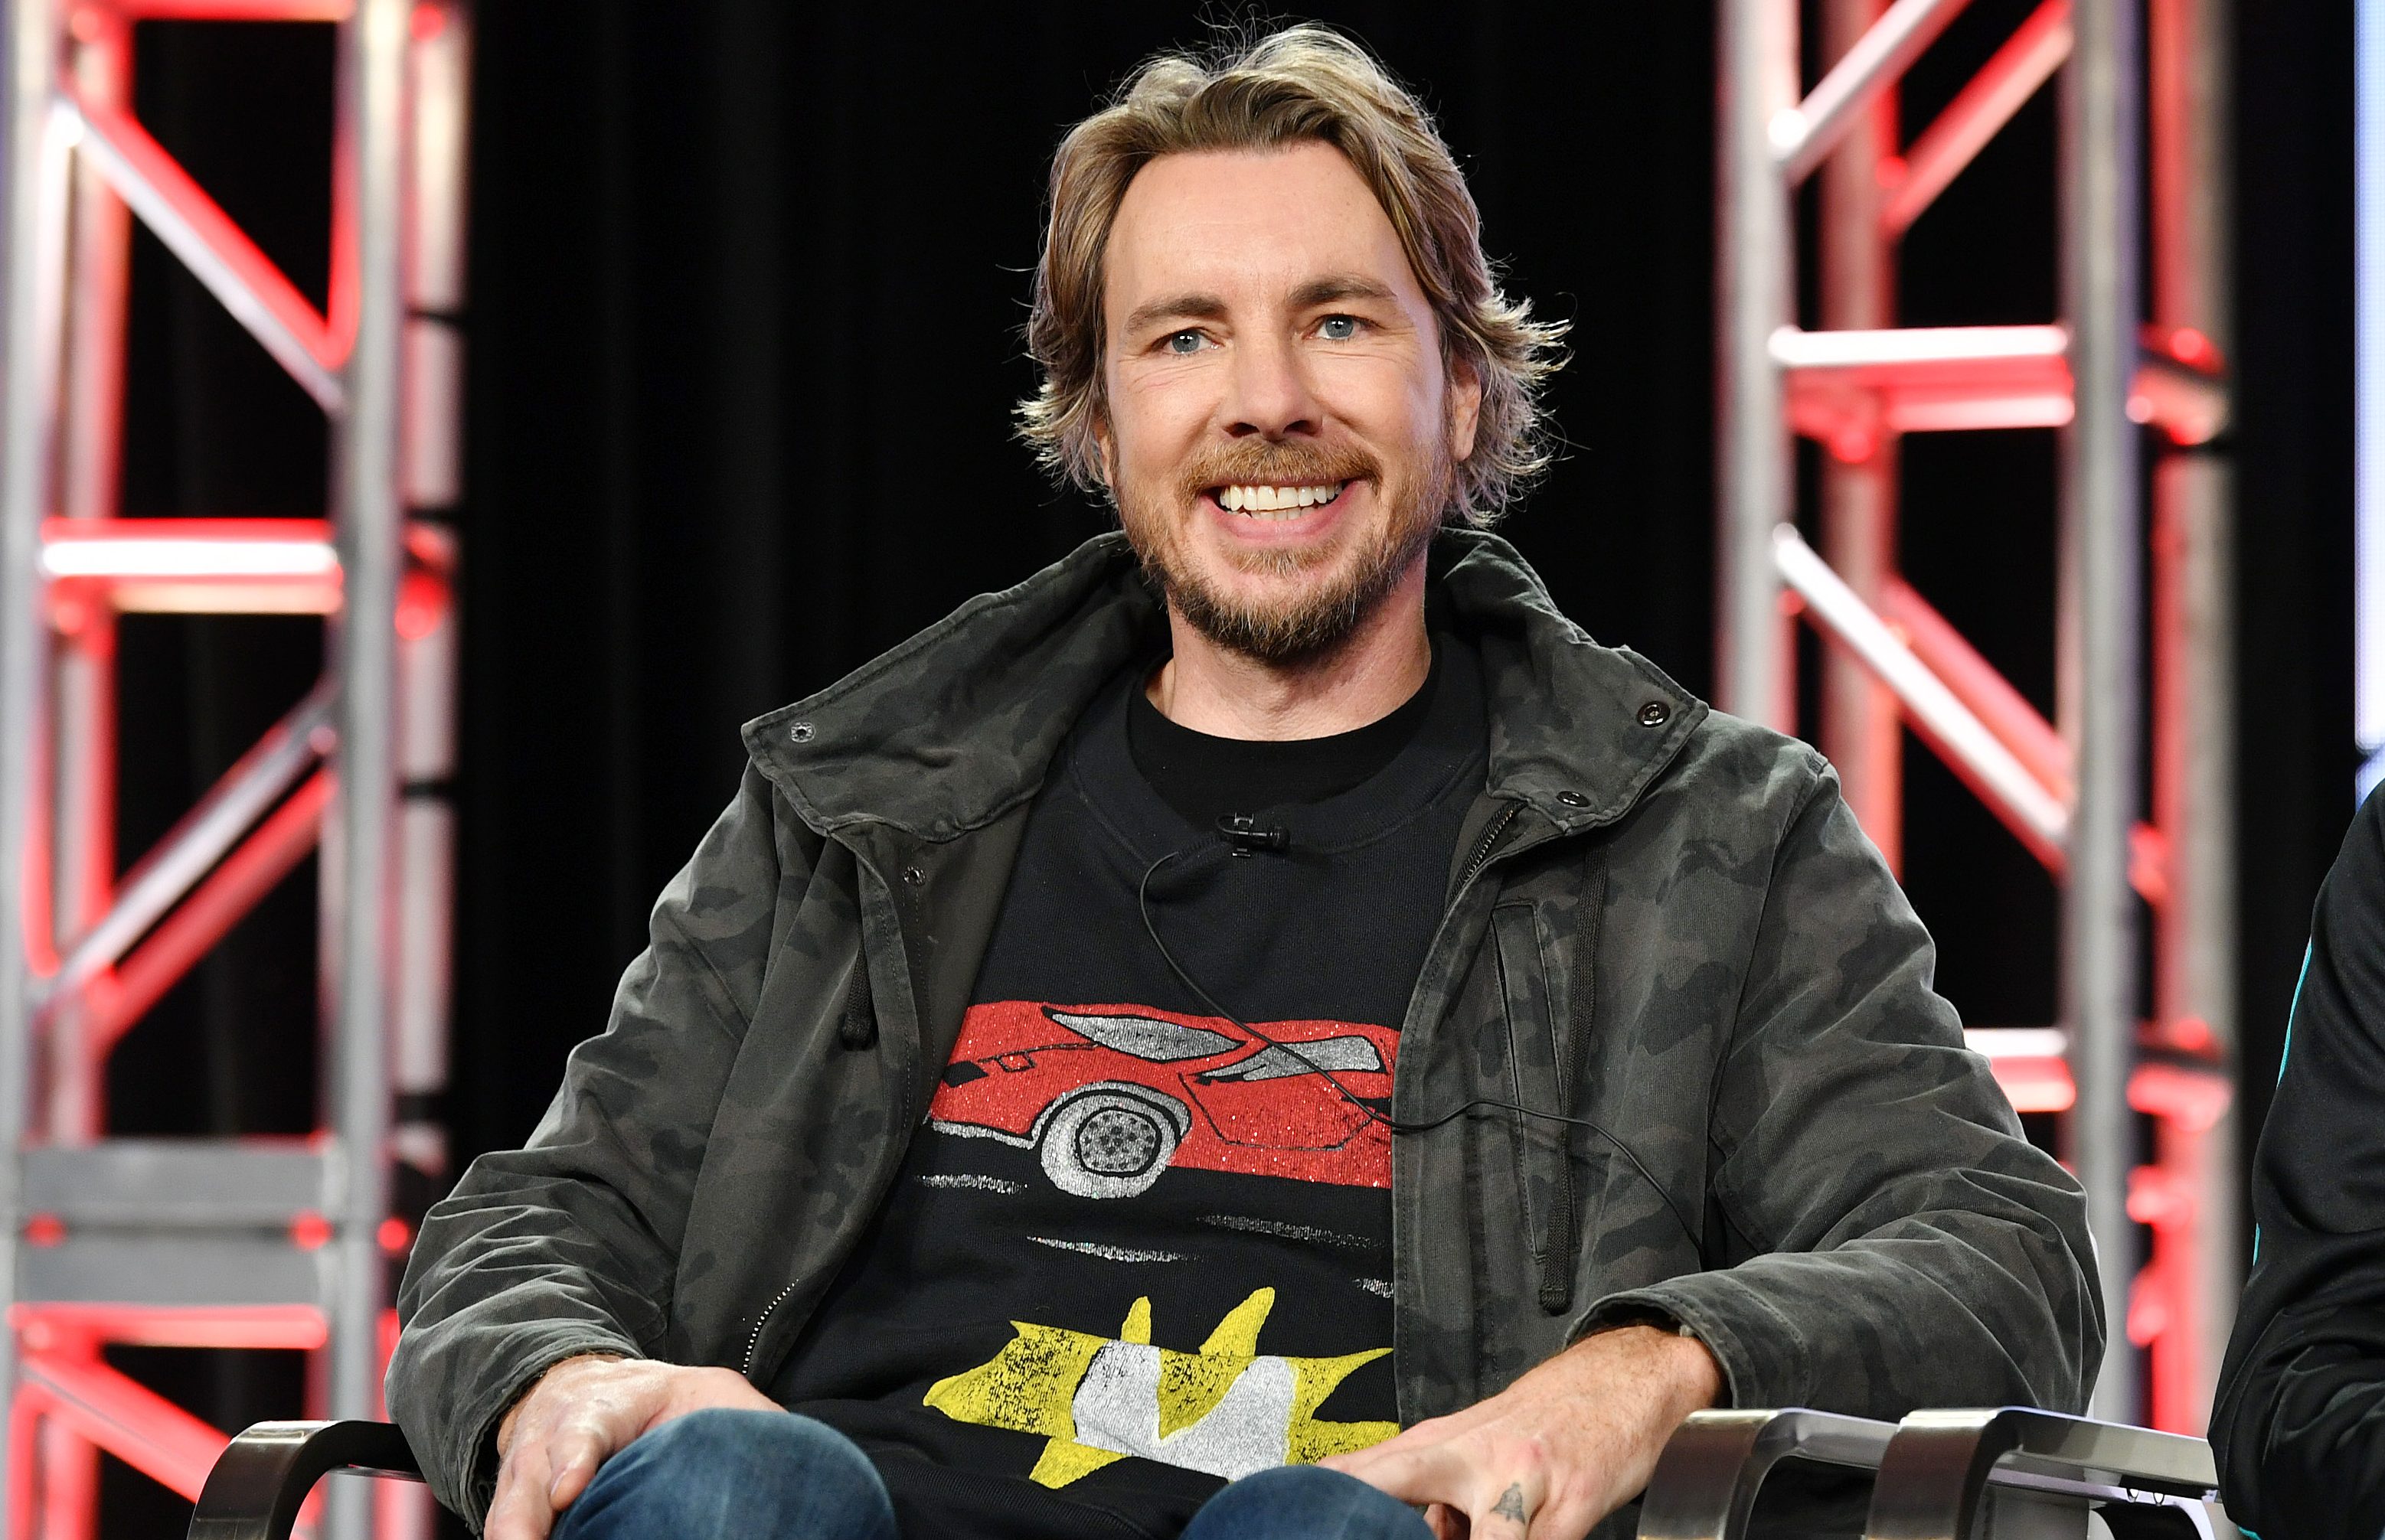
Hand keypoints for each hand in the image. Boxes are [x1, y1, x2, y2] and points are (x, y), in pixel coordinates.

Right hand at [486, 1353, 780, 1539]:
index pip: (584, 1428)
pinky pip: (502, 1527)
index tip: (568, 1487)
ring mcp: (524, 1472)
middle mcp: (552, 1436)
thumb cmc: (659, 1399)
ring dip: (511, 1535)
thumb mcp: (707, 1393)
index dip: (574, 1456)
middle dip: (524, 1516)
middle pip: (529, 1478)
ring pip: (506, 1509)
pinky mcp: (512, 1502)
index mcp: (606, 1405)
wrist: (581, 1385)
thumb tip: (793, 1456)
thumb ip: (743, 1420)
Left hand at [1319, 1324, 1721, 1539]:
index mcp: (1443, 1440)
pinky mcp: (1573, 1502)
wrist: (1624, 1376)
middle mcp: (1476, 1454)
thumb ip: (1433, 1495)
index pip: (1371, 1469)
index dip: (1331, 1493)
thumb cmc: (1545, 1418)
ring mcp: (1525, 1477)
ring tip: (1463, 1537)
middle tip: (1349, 1529)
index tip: (1298, 1512)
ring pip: (1486, 1538)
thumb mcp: (1476, 1443)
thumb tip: (1400, 1534)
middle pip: (1406, 1477)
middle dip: (1376, 1511)